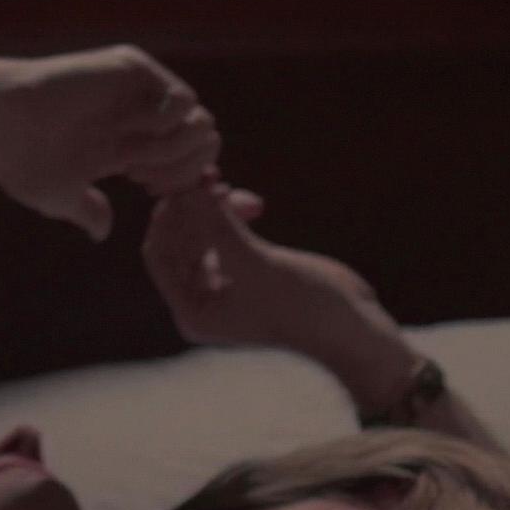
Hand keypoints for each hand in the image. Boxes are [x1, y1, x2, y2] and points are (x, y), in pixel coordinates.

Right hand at [0, 45, 219, 241]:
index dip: (186, 182)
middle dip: (185, 170)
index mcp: (131, 142)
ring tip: (134, 161)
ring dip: (173, 150)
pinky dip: (165, 127)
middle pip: (204, 141)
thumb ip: (88, 211)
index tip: (152, 195)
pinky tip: (129, 137)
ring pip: (200, 120)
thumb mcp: (62, 197)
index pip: (190, 159)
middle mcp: (140, 114)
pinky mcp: (133, 68)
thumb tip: (101, 231)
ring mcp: (139, 90)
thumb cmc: (21, 160)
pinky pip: (183, 101)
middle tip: (145, 181)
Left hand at [142, 182, 413, 378]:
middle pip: (178, 241)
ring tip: (244, 195)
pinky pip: (226, 235)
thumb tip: (189, 187)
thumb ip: (219, 227)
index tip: (189, 185)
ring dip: (217, 209)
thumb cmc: (302, 307)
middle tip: (219, 181)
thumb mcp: (256, 265)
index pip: (159, 254)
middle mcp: (202, 301)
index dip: (169, 216)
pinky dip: (234, 216)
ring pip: (203, 234)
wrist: (350, 328)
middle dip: (197, 210)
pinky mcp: (249, 271)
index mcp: (192, 311)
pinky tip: (252, 203)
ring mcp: (226, 286)